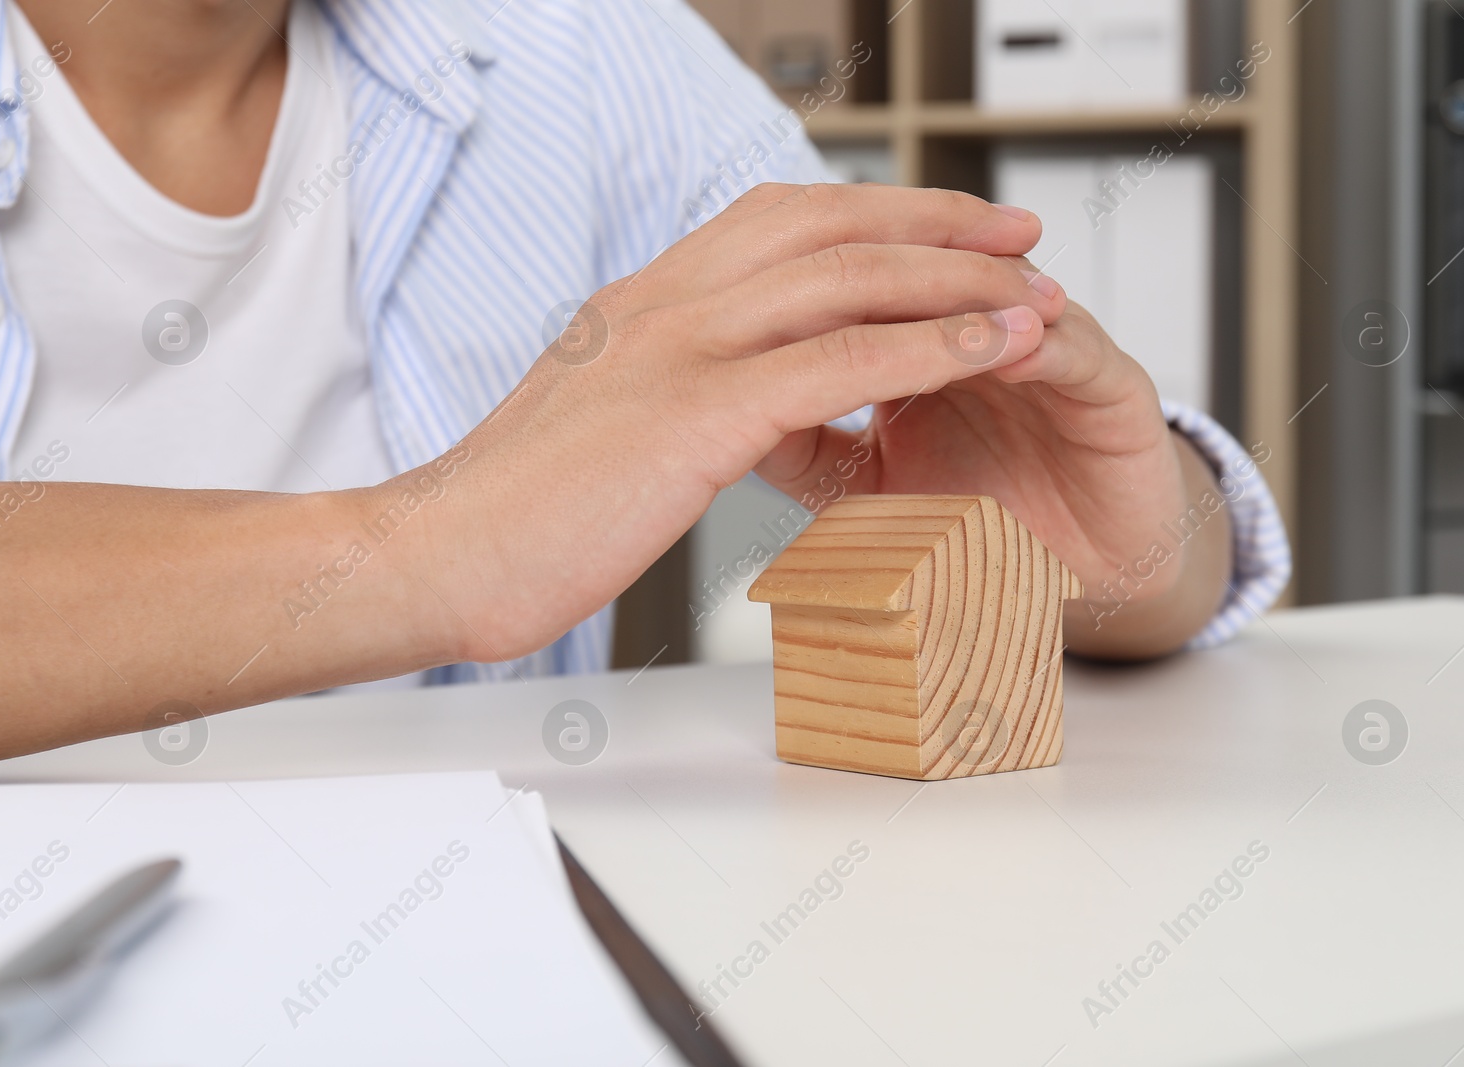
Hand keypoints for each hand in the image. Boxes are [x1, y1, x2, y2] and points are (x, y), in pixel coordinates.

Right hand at [407, 184, 1065, 662]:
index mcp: (645, 302)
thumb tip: (720, 403)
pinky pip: (841, 362)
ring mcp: (680, 347)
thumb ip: (665, 392)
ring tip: (1029, 285)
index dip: (872, 216)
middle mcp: (666, 302)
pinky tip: (988, 352)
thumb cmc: (512, 513)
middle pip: (827, 223)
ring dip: (952, 278)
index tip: (939, 228)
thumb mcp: (600, 425)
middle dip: (933, 221)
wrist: (434, 556)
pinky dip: (928, 349)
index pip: (779, 221)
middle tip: (1013, 232)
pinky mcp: (696, 411)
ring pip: (846, 278)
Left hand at [753, 269, 1232, 658]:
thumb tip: (721, 412)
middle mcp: (984, 325)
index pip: (863, 279)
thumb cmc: (977, 517)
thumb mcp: (867, 485)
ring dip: (962, 293)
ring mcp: (1051, 347)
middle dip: (883, 260)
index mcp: (919, 338)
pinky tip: (1007, 354)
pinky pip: (1076, 354)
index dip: (812, 279)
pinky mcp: (1115, 386)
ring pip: (1001, 294)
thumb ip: (804, 444)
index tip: (751, 294)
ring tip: (916, 302)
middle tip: (820, 273)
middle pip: (929, 265)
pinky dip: (1038, 349)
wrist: (1084, 571)